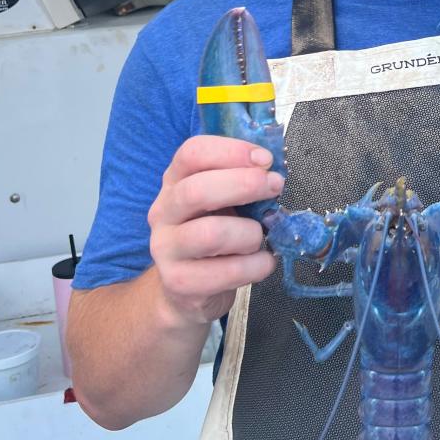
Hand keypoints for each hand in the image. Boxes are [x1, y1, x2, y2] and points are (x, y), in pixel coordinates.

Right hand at [148, 135, 280, 324]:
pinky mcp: (180, 282)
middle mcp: (163, 212)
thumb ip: (241, 181)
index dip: (232, 150)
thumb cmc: (214, 234)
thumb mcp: (223, 201)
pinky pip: (226, 272)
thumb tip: (272, 169)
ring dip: (249, 234)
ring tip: (260, 238)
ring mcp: (166, 249)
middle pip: (196, 191)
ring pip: (211, 234)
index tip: (265, 159)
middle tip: (276, 186)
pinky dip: (256, 266)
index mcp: (175, 182)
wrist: (187, 289)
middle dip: (244, 184)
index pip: (192, 153)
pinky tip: (262, 263)